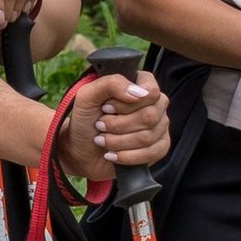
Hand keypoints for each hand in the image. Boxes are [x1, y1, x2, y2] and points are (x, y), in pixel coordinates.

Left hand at [60, 67, 168, 186]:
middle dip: (117, 125)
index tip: (105, 109)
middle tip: (100, 125)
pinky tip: (112, 154)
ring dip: (118, 141)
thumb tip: (139, 93)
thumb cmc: (86, 120)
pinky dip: (128, 156)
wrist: (81, 150)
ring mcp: (160, 126)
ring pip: (148, 136)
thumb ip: (111, 83)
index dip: (125, 104)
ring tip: (102, 140)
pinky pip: (154, 153)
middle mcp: (155, 103)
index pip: (150, 92)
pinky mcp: (160, 147)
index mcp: (141, 84)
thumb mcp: (88, 95)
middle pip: (149, 116)